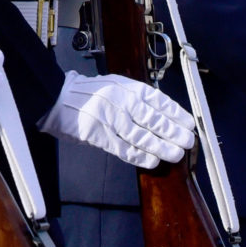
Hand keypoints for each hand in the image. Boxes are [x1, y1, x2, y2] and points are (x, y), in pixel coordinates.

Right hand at [44, 70, 195, 168]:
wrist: (56, 98)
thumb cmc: (87, 94)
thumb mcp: (115, 86)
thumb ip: (136, 99)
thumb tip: (163, 117)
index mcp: (126, 86)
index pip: (158, 100)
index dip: (176, 114)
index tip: (189, 123)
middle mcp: (120, 100)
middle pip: (153, 119)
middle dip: (173, 132)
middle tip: (187, 141)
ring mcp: (109, 118)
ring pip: (142, 136)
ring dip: (161, 147)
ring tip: (175, 154)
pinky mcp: (98, 135)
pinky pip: (124, 149)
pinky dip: (140, 156)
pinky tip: (152, 161)